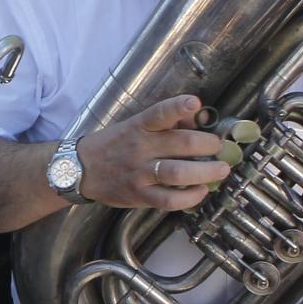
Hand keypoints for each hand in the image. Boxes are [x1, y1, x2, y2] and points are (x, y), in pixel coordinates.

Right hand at [75, 95, 232, 210]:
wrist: (81, 170)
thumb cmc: (114, 144)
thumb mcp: (134, 126)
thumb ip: (165, 123)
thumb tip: (198, 120)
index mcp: (138, 127)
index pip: (159, 113)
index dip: (178, 107)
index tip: (194, 103)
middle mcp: (140, 148)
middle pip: (180, 143)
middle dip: (208, 144)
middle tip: (219, 146)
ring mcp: (139, 173)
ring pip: (178, 172)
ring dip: (206, 171)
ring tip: (221, 169)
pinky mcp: (139, 195)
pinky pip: (169, 199)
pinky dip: (190, 197)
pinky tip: (201, 191)